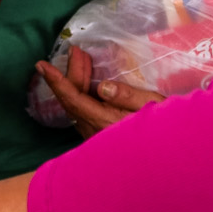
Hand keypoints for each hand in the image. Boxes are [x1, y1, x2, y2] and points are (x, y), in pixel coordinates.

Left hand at [34, 53, 160, 138]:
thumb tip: (102, 87)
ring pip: (78, 105)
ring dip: (79, 81)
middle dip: (73, 73)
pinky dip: (84, 92)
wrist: (170, 160)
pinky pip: (84, 111)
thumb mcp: (153, 108)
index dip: (57, 81)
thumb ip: (128, 97)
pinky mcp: (99, 136)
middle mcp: (94, 131)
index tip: (42, 65)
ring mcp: (95, 136)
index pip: (74, 100)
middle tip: (76, 51)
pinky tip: (91, 81)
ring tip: (83, 60)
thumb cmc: (165, 132)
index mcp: (105, 123)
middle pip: (74, 99)